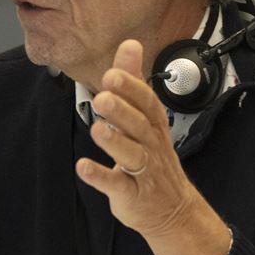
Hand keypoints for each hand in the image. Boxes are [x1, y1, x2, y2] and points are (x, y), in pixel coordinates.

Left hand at [75, 40, 231, 254]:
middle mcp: (151, 146)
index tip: (113, 72)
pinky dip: (101, 177)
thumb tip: (129, 44)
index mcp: (153, 126)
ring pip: (131, 155)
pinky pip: (117, 186)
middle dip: (122, 110)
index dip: (132, 88)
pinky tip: (83, 167)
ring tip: (97, 128)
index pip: (147, 103)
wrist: (171, 209)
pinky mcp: (131, 195)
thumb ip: (134, 82)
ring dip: (114, 141)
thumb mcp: (145, 117)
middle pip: (139, 126)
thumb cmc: (153, 157)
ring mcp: (143, 172)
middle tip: (103, 95)